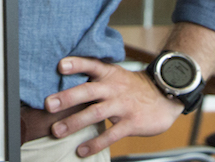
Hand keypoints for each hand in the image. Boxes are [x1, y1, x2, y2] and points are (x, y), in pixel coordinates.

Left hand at [44, 56, 183, 156]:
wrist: (165, 96)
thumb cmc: (133, 87)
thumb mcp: (116, 76)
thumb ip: (96, 79)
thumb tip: (67, 85)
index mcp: (109, 74)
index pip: (91, 65)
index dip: (76, 64)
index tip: (60, 66)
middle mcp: (114, 88)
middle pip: (88, 91)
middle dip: (67, 98)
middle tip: (49, 105)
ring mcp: (123, 106)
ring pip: (96, 113)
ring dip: (75, 122)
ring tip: (57, 130)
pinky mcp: (131, 123)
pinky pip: (111, 134)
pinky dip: (95, 143)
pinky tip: (81, 150)